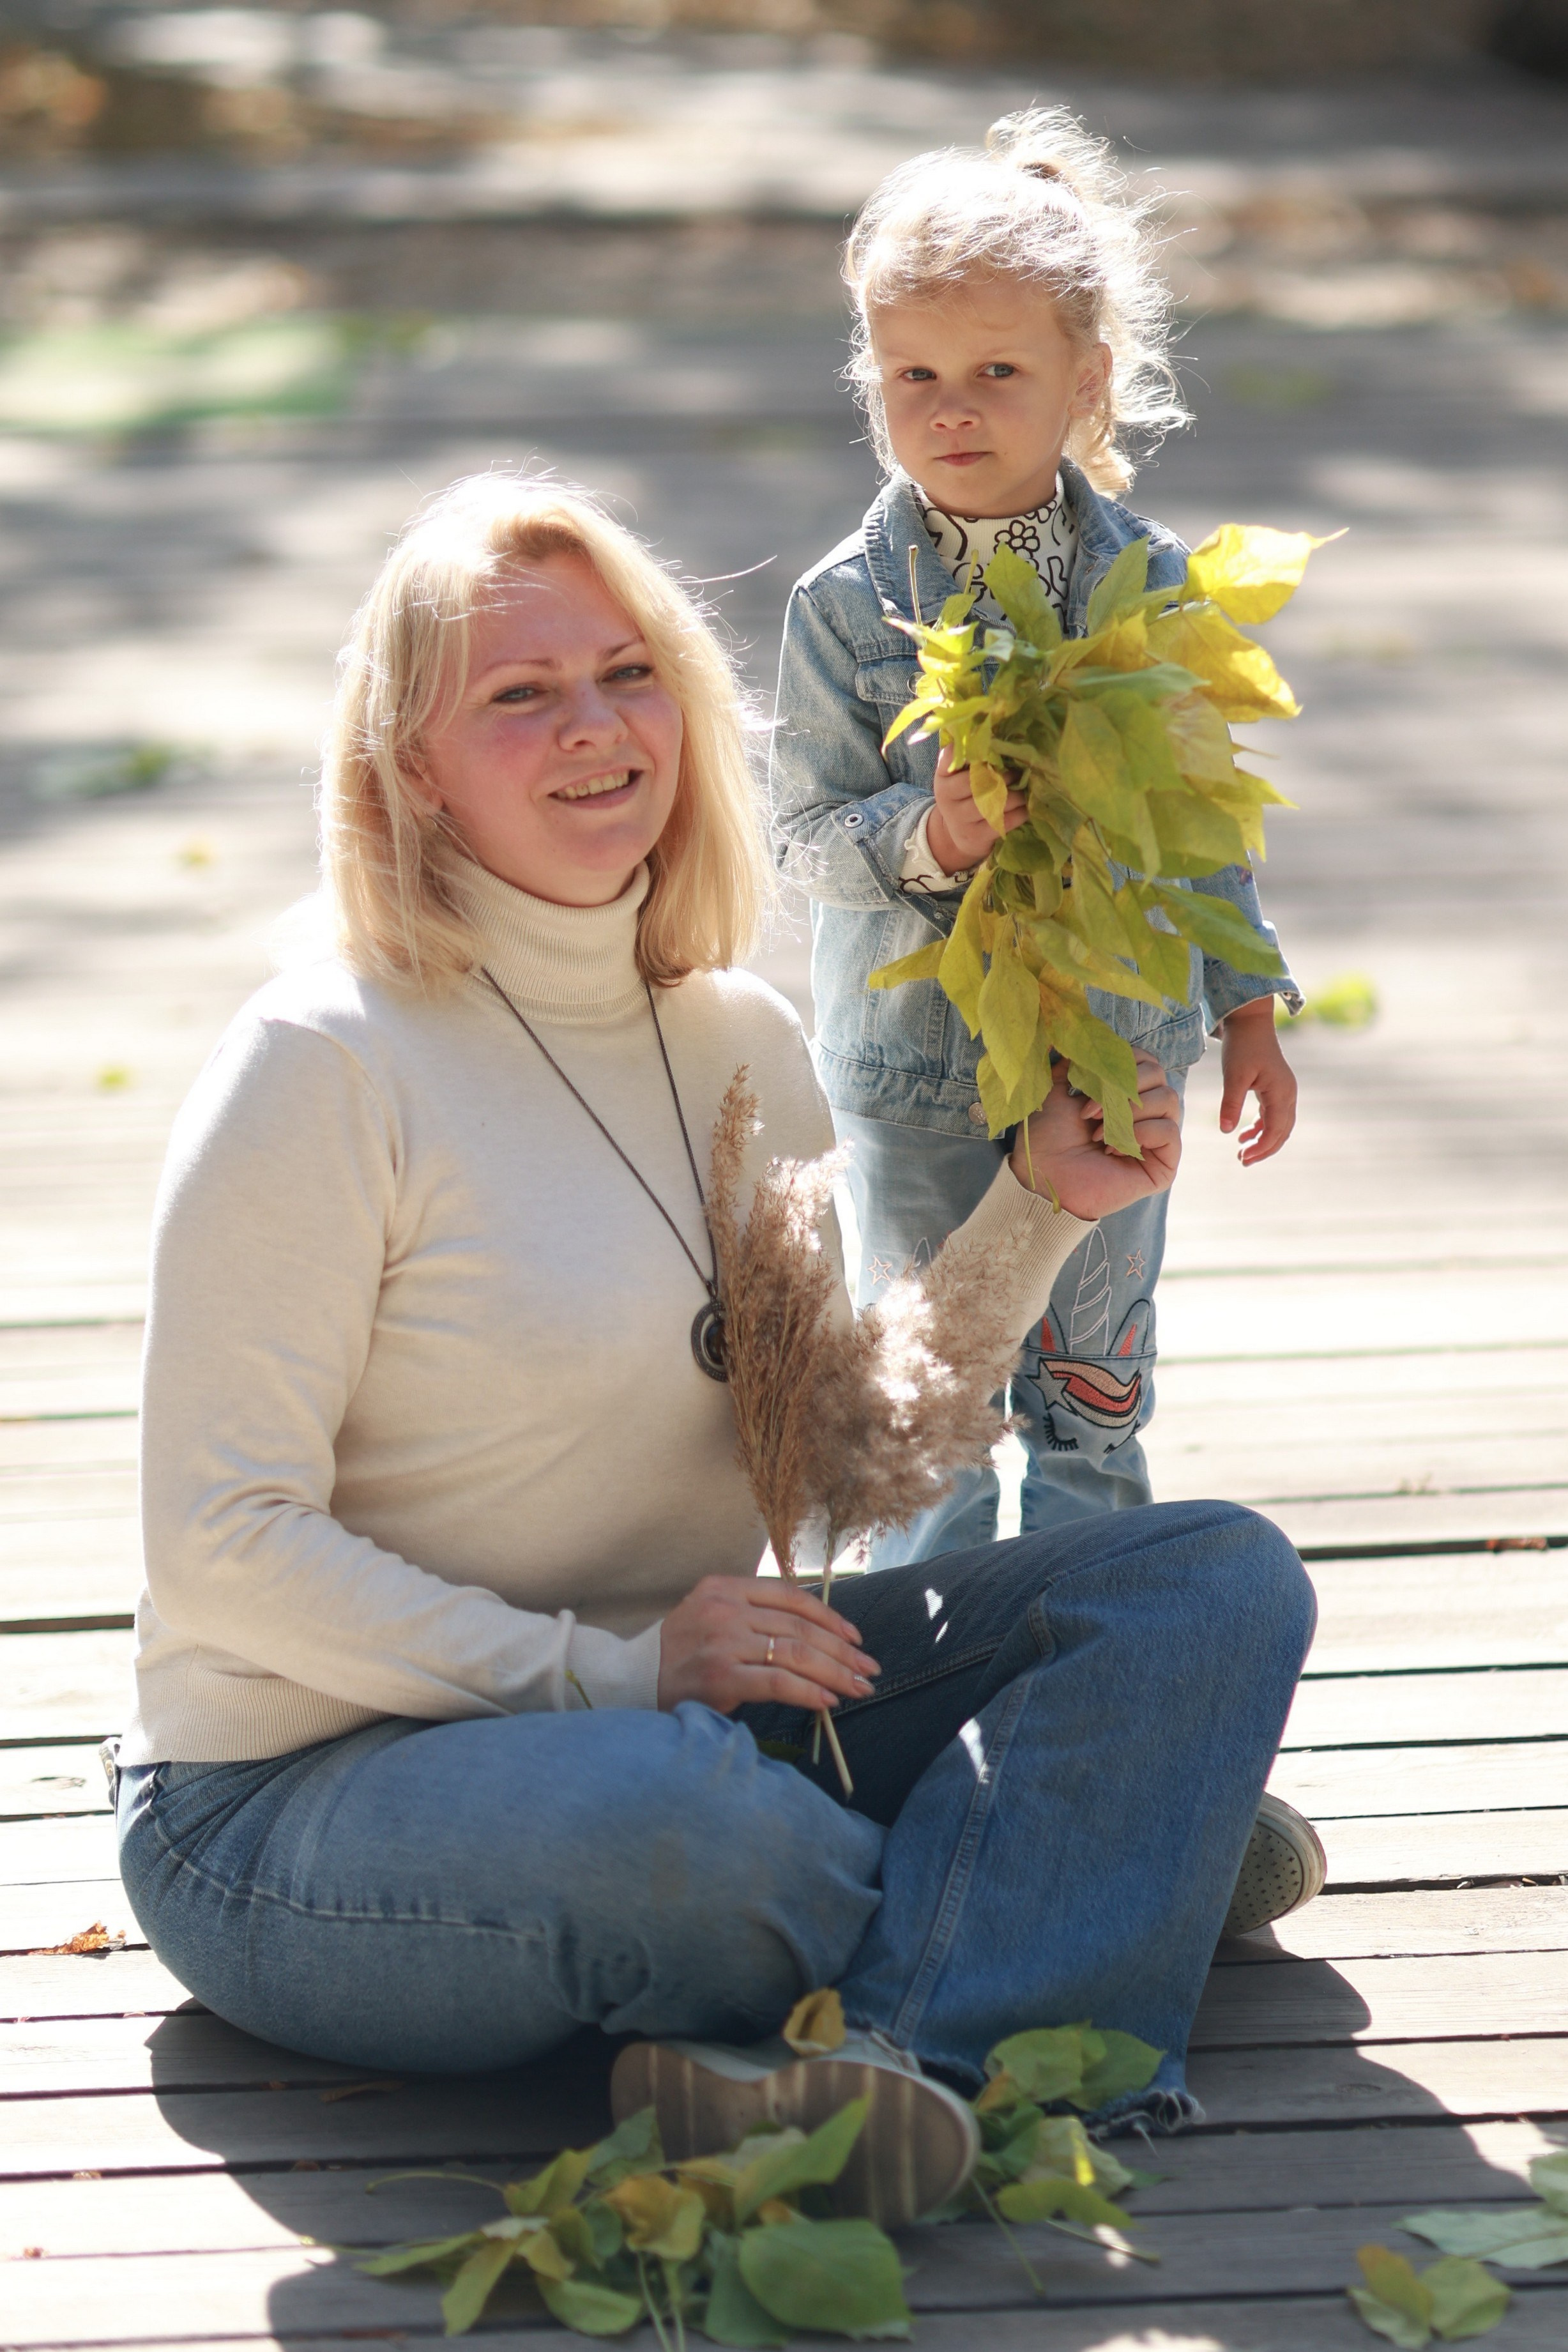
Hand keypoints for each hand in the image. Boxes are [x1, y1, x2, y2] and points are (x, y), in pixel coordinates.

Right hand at [657, 1574, 880, 1714]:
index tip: (855, 1638)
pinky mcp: (721, 1676)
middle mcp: (725, 1608)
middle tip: (868, 1669)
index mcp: (725, 1587)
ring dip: (835, 1672)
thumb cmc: (682, 1654)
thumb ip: (754, 1616)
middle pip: (800, 1627)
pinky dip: (809, 1691)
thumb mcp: (712, 1617)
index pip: (791, 1596)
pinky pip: (778, 1681)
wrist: (634, 1680)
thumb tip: (817, 1639)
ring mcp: (723, 1641)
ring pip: (796, 1653)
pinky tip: (828, 1700)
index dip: (830, 1617)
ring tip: (858, 1687)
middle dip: (842, 1651)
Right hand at [926, 744, 1027, 874]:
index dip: (975, 749)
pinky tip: (1025, 806)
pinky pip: (1006, 820)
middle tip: (1019, 772)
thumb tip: (989, 730)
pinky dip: (1020, 812)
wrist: (959, 835)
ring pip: (995, 801)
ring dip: (1016, 794)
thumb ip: (968, 755)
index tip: (992, 749)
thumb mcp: (958, 775)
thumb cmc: (965, 796)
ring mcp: (960, 820)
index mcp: (943, 777)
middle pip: (980, 781)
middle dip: (1005, 775)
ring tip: (1024, 789)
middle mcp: (947, 798)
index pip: (953, 756)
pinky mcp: (976, 837)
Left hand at [1010, 1050, 1180, 1220]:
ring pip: (1168, 1100)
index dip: (1120, 1063)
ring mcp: (1157, 1138)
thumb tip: (1080, 1034)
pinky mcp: (1163, 1165)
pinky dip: (1141, 1134)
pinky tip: (1113, 1149)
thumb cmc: (1047, 1138)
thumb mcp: (1057, 1089)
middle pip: (1159, 1075)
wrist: (1043, 1178)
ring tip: (1098, 1133)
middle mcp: (1146, 1112)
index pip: (1145, 1060)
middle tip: (1089, 1112)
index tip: (1085, 1084)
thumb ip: (1075, 1061)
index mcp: (1126, 1093)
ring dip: (1129, 1112)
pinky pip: (1170, 1132)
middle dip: (1123, 1087)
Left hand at [1219, 998, 1297, 1164]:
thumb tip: (1225, 1131)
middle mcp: (1287, 1094)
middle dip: (1264, 1149)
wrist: (1250, 1022)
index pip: (1276, 1130)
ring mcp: (1283, 1091)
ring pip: (1279, 1125)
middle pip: (1281, 1132)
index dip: (1262, 1148)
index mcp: (1281, 1092)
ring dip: (1263, 1141)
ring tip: (1242, 1153)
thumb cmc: (1242, 1046)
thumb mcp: (1233, 1075)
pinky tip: (1243, 1135)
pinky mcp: (1275, 1088)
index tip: (1244, 1158)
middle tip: (1242, 1161)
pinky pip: (1273, 1115)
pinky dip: (1261, 1128)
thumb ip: (1230, 1103)